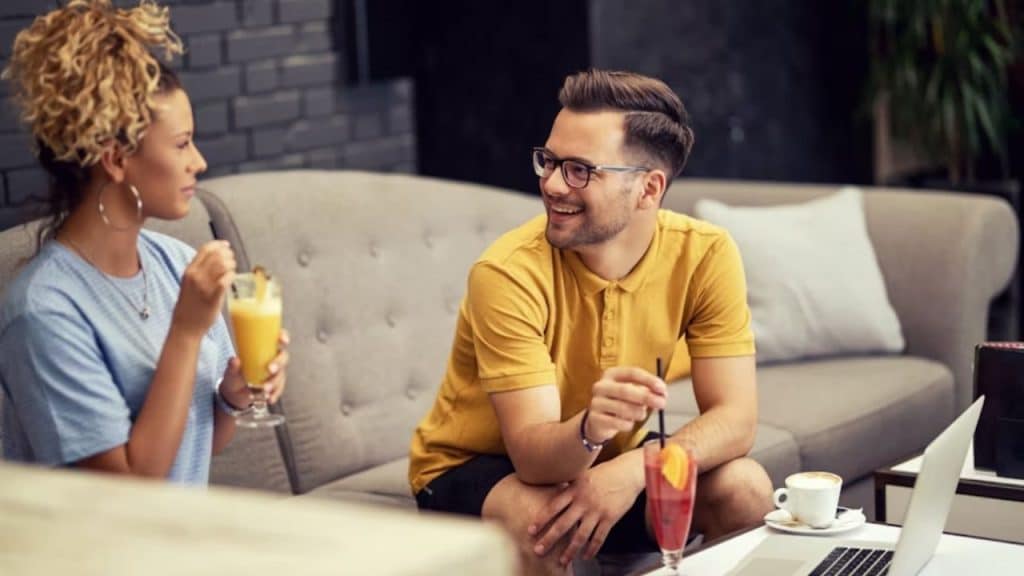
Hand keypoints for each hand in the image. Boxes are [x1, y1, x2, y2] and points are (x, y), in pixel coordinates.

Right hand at [173, 241, 235, 336]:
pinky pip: (225, 281)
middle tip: (232, 259)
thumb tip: (214, 258)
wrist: (185, 326)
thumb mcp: (188, 282)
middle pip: (216, 255)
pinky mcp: (213, 298)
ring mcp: (204, 287)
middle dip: (228, 254)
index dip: (219, 244)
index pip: (205, 249)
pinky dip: (231, 276)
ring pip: (222, 266)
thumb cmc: (189, 305)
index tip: (226, 245)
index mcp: (189, 271)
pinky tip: (232, 277)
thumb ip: (199, 270)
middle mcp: (195, 277)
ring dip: (231, 264)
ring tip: (233, 268)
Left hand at [220, 330, 288, 408]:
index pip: (277, 339)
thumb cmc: (235, 375)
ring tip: (264, 389)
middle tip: (270, 369)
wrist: (234, 394)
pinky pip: (279, 389)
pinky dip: (274, 394)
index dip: (283, 337)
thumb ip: (233, 366)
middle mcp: (273, 359)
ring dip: (274, 382)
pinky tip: (269, 399)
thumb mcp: (231, 371)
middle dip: (278, 363)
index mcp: (264, 349)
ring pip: (281, 375)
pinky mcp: (276, 386)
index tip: (282, 340)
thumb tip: (234, 359)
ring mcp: (276, 373)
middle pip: (283, 357)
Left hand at [528, 455, 645, 564]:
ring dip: (570, 550)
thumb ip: (570, 486)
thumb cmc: (605, 472)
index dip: (541, 520)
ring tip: (562, 560)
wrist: (628, 472)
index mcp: (574, 489)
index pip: (553, 507)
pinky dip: (592, 549)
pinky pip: (599, 537)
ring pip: (580, 536)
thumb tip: (554, 492)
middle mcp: (583, 501)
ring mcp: (597, 511)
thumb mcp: (583, 475)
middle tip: (538, 550)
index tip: (531, 530)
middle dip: (549, 539)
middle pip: (563, 524)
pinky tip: (585, 556)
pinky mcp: (610, 518)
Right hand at [585, 367, 666, 444]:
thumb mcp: (632, 392)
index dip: (649, 380)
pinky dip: (629, 425)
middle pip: (625, 390)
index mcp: (612, 374)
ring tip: (641, 414)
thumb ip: (647, 390)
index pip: (632, 373)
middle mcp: (601, 386)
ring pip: (623, 408)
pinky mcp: (595, 418)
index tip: (662, 389)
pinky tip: (628, 423)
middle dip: (646, 397)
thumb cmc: (620, 402)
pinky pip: (618, 423)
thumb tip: (662, 393)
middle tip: (662, 403)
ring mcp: (596, 402)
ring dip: (638, 413)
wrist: (598, 420)